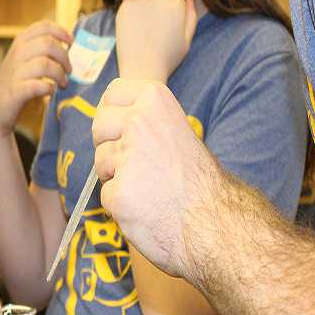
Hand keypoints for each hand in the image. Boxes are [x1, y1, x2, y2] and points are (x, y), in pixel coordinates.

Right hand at [0, 21, 71, 137]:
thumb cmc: (16, 83)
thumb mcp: (24, 59)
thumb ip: (41, 49)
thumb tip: (69, 44)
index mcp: (20, 43)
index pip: (43, 26)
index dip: (61, 32)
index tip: (71, 42)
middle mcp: (16, 54)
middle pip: (48, 43)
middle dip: (64, 57)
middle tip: (68, 70)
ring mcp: (15, 73)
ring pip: (44, 63)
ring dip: (59, 74)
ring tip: (62, 83)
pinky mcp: (15, 92)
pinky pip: (37, 85)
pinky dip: (48, 88)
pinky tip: (50, 91)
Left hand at [92, 78, 219, 282]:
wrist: (215, 222)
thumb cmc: (198, 179)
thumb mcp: (176, 129)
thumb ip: (146, 119)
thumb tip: (108, 113)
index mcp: (155, 100)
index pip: (112, 92)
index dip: (117, 113)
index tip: (131, 128)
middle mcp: (138, 122)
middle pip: (98, 125)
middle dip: (110, 145)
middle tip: (140, 163)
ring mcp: (127, 157)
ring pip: (100, 161)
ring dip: (116, 176)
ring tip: (149, 187)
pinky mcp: (119, 192)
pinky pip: (106, 193)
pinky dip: (120, 204)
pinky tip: (145, 207)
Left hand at [115, 0, 196, 80]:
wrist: (142, 70)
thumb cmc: (167, 58)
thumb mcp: (187, 38)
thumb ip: (191, 14)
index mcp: (177, 2)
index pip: (174, 1)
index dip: (170, 18)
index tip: (165, 33)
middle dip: (157, 12)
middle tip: (153, 35)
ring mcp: (140, 0)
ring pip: (143, 2)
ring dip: (143, 13)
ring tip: (143, 36)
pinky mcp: (124, 7)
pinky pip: (129, 7)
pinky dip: (130, 17)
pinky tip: (133, 33)